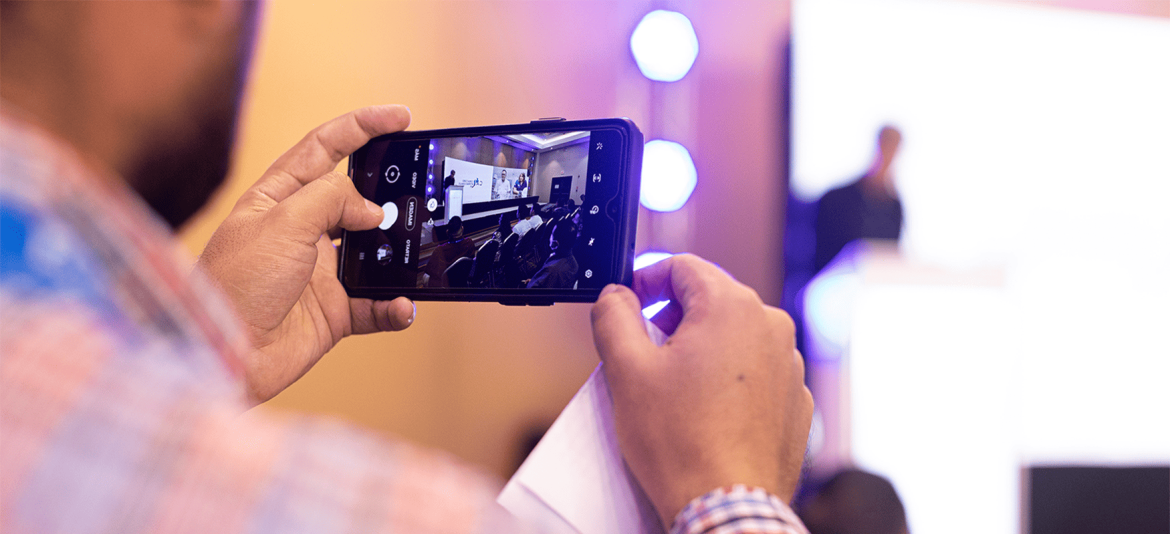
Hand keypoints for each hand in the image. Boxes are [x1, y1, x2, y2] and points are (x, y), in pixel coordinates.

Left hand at [198, 106, 416, 404]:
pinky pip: (375, 304)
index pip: (324, 148)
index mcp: (277, 199)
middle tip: (419, 185)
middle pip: (354, 198)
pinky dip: (392, 305)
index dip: (362, 127)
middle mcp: (300, 231)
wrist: (224, 356)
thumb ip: (332, 200)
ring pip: (372, 252)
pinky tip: (401, 305)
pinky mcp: (332, 312)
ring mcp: (318, 272)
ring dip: (397, 252)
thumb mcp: (283, 223)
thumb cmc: (234, 285)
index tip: (401, 116)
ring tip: (416, 247)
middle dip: (388, 191)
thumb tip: (373, 210)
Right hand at [590, 254, 812, 526]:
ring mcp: (789, 365)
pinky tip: (703, 412)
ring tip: (672, 389)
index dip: (647, 278)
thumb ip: (614, 315)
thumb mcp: (627, 370)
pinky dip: (727, 380)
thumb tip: (616, 295)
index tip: (628, 302)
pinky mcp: (794, 401)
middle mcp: (771, 326)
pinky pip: (754, 373)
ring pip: (734, 336)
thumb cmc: (682, 443)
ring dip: (701, 349)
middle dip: (673, 316)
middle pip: (711, 299)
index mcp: (732, 307)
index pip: (682, 266)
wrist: (727, 505)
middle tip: (643, 350)